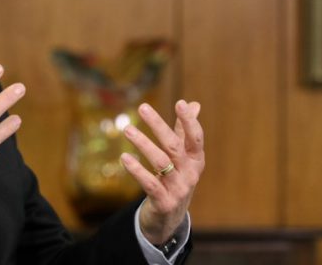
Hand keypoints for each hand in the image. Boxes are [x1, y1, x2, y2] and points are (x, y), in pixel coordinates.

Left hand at [121, 100, 204, 244]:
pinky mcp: (164, 202)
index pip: (195, 138)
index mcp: (196, 160)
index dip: (189, 121)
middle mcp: (190, 174)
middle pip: (174, 146)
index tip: (180, 103)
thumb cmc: (175, 179)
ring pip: (160, 162)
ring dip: (143, 144)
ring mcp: (178, 189)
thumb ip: (185, 132)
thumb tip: (194, 104)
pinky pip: (150, 183)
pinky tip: (124, 157)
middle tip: (142, 107)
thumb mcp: (183, 158)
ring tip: (127, 129)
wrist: (169, 218)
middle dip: (158, 125)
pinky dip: (137, 170)